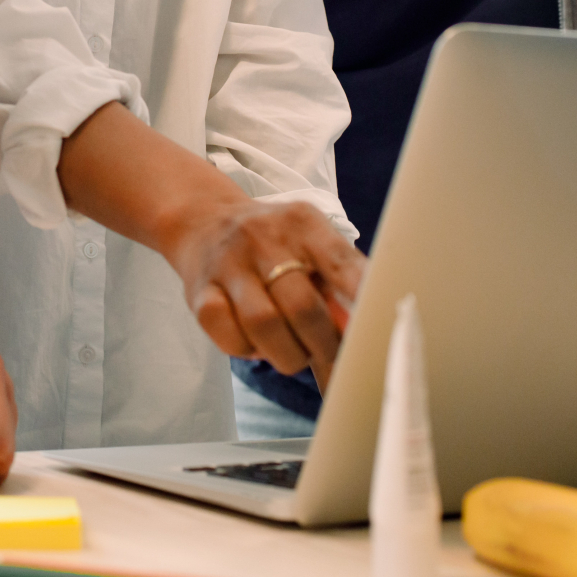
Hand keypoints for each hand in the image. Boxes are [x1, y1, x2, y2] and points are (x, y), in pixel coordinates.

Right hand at [170, 198, 365, 390]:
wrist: (203, 220)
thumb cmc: (272, 243)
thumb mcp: (308, 243)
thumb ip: (336, 284)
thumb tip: (365, 337)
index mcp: (303, 223)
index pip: (341, 263)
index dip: (363, 301)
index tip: (377, 332)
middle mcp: (264, 237)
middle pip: (303, 307)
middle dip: (324, 346)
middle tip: (329, 356)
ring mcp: (228, 264)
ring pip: (264, 325)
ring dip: (288, 355)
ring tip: (294, 355)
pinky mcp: (199, 292)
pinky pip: (227, 336)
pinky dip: (248, 351)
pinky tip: (255, 344)